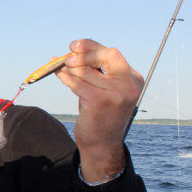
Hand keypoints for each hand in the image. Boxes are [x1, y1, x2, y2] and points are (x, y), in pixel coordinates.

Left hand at [55, 39, 143, 181]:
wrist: (101, 145)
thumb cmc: (99, 115)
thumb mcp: (103, 90)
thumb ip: (94, 72)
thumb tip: (70, 53)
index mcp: (133, 79)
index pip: (112, 54)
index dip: (91, 46)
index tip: (74, 46)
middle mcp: (129, 85)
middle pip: (106, 55)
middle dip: (84, 52)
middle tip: (66, 57)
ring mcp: (116, 93)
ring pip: (86, 70)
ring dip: (69, 67)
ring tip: (59, 68)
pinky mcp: (100, 101)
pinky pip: (77, 82)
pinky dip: (65, 77)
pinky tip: (58, 75)